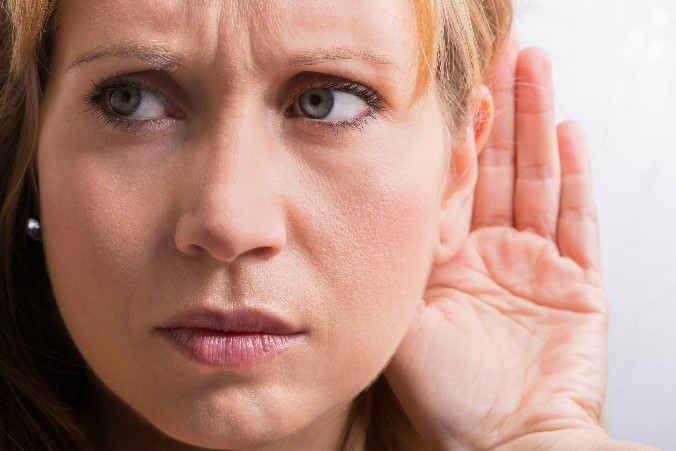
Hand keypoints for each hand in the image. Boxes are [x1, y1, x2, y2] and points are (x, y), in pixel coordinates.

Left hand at [386, 38, 610, 449]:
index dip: (451, 135)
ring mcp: (533, 267)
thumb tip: (388, 190)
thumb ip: (404, 253)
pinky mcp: (576, 283)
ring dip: (533, 124)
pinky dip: (573, 176)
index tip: (450, 89)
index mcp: (443, 264)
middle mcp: (487, 257)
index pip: (449, 183)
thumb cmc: (448, 397)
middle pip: (494, 169)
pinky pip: (577, 220)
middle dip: (496, 112)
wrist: (504, 444)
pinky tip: (565, 133)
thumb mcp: (406, 311)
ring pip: (535, 180)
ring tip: (532, 70)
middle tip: (497, 56)